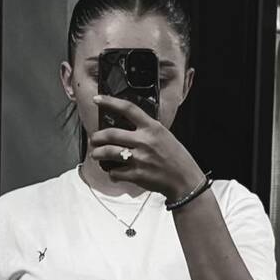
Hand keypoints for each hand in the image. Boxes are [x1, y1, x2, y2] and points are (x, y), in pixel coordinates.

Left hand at [87, 96, 204, 199]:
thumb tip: (126, 127)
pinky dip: (111, 173)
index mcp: (152, 128)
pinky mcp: (137, 175)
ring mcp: (140, 158)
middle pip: (111, 134)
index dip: (110, 102)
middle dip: (96, 137)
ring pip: (108, 152)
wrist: (184, 179)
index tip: (97, 99)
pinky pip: (115, 172)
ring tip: (96, 155)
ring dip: (97, 154)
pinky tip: (114, 172)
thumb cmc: (175, 157)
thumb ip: (146, 130)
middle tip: (94, 140)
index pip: (128, 109)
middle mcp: (144, 141)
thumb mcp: (164, 135)